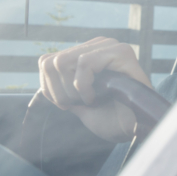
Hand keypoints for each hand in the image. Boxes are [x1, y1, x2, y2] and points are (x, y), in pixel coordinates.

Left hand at [38, 37, 153, 141]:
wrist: (134, 130)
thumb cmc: (109, 118)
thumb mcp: (75, 102)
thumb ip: (59, 88)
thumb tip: (42, 81)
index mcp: (85, 53)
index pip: (46, 61)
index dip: (49, 88)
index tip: (66, 104)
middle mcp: (97, 45)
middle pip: (51, 63)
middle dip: (59, 92)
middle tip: (80, 104)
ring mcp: (109, 46)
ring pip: (63, 62)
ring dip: (72, 90)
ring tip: (91, 100)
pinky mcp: (120, 52)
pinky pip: (84, 63)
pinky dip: (84, 86)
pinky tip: (96, 97)